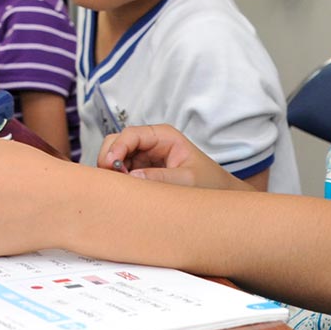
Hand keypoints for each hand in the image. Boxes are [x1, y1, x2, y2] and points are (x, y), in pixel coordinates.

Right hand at [94, 124, 243, 189]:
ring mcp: (144, 156)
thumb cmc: (210, 183)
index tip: (110, 164)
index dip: (117, 147)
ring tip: (120, 188)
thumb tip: (131, 176)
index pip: (131, 134)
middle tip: (113, 180)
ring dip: (113, 170)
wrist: (220, 194)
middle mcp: (151, 142)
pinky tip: (123, 190)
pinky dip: (118, 178)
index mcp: (164, 136)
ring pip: (116, 157)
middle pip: (118, 142)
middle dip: (110, 158)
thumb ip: (161, 177)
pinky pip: (122, 170)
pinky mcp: (141, 170)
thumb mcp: (188, 180)